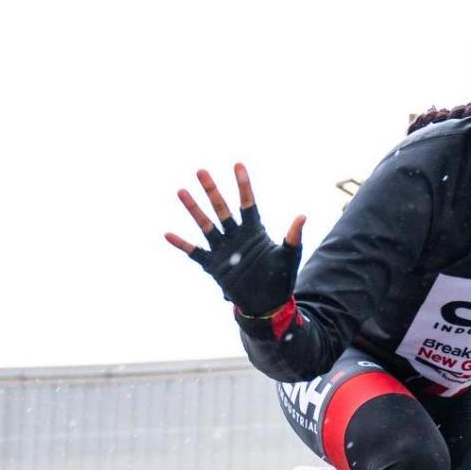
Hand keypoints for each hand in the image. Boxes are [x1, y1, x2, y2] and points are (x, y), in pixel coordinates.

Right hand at [165, 163, 305, 316]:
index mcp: (254, 231)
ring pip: (206, 225)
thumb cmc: (280, 280)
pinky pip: (195, 253)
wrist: (267, 305)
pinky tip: (168, 234)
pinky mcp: (214, 266)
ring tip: (181, 191)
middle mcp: (236, 236)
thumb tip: (302, 216)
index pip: (247, 203)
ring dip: (194, 209)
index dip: (243, 185)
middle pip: (222, 209)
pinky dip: (182, 244)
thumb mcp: (289, 258)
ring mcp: (223, 250)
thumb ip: (293, 237)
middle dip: (212, 191)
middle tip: (201, 171)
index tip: (238, 164)